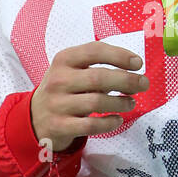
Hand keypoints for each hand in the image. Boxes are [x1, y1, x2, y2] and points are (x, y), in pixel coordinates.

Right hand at [30, 42, 148, 151]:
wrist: (34, 118)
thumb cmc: (63, 90)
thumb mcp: (71, 70)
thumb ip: (96, 66)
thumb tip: (133, 71)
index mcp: (64, 60)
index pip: (94, 51)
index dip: (119, 55)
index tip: (138, 63)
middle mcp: (59, 80)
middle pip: (99, 78)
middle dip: (127, 81)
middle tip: (143, 84)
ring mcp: (57, 104)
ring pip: (97, 102)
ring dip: (120, 102)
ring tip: (131, 103)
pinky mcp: (59, 126)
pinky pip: (91, 125)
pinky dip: (109, 122)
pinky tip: (117, 119)